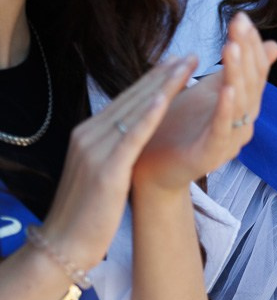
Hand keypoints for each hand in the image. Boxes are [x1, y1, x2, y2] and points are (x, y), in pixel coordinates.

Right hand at [42, 58, 195, 271]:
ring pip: (134, 111)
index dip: (152, 80)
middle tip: (189, 55)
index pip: (126, 100)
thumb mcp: (100, 172)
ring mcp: (95, 150)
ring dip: (162, 87)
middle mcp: (89, 135)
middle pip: (132, 99)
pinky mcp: (105, 169)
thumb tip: (132, 136)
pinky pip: (131, 137)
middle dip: (162, 75)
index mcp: (88, 134)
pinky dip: (149, 117)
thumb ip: (113, 151)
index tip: (175, 62)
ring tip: (186, 67)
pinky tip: (165, 99)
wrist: (64, 244)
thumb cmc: (87, 213)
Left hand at [132, 14, 276, 194]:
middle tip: (238, 23)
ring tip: (232, 47)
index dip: (250, 43)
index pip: (254, 69)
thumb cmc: (177, 127)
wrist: (150, 167)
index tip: (241, 17)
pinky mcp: (212, 154)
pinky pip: (223, 128)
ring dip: (237, 73)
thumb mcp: (207, 90)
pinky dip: (226, 107)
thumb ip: (234, 69)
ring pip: (241, 103)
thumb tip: (272, 45)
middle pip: (252, 82)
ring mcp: (230, 139)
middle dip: (246, 50)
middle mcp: (242, 122)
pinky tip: (225, 87)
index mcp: (241, 105)